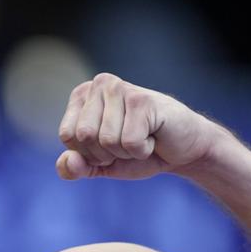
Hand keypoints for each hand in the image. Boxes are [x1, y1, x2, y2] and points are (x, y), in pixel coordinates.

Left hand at [56, 73, 222, 180]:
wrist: (183, 149)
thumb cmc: (138, 151)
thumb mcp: (100, 165)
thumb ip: (76, 167)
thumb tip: (67, 162)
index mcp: (82, 95)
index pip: (67, 136)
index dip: (88, 153)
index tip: (109, 145)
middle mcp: (99, 84)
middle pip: (84, 137)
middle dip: (106, 153)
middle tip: (127, 142)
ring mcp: (121, 88)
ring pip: (107, 141)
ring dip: (126, 152)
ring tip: (142, 137)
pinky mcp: (142, 100)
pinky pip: (130, 143)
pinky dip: (142, 150)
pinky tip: (154, 135)